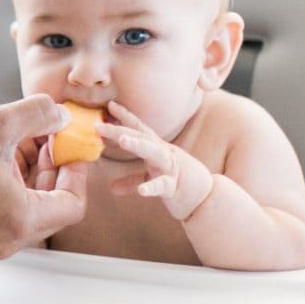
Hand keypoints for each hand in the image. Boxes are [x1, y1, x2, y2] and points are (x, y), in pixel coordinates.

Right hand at [0, 94, 88, 256]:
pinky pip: (9, 210)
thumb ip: (39, 115)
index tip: (71, 144)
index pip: (73, 202)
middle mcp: (7, 239)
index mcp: (19, 220)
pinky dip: (13, 184)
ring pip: (31, 207)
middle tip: (51, 136)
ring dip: (33, 174)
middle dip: (55, 168)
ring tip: (23, 138)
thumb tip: (60, 116)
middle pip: (53, 207)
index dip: (77, 169)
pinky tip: (1, 153)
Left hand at [95, 101, 213, 220]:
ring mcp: (170, 168)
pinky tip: (142, 192)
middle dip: (119, 130)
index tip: (110, 105)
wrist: (207, 198)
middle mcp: (164, 153)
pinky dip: (152, 187)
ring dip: (138, 145)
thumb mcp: (154, 179)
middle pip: (141, 138)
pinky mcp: (175, 186)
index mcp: (158, 149)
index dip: (125, 117)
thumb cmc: (181, 185)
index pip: (140, 130)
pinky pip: (163, 185)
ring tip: (122, 140)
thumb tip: (111, 187)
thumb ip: (132, 181)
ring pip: (154, 153)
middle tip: (97, 125)